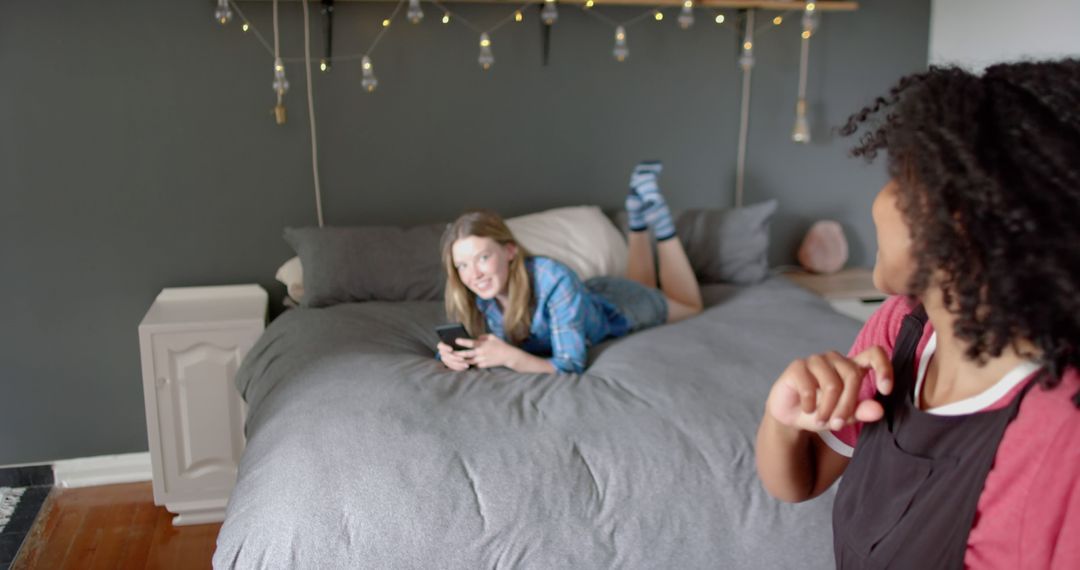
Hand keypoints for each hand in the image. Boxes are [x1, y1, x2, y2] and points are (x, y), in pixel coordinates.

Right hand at [437, 341, 470, 370]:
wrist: (466, 346)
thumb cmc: (463, 340)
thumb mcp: (462, 338)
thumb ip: (457, 340)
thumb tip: (457, 340)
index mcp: (443, 344)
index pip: (440, 346)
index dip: (445, 348)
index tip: (451, 349)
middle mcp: (442, 352)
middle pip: (444, 356)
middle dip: (453, 358)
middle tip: (462, 358)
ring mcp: (446, 359)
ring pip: (449, 363)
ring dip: (458, 364)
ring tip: (466, 364)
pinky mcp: (450, 364)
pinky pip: (453, 367)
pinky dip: (459, 367)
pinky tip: (466, 366)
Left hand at [455, 334, 520, 368]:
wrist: (507, 355)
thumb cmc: (500, 344)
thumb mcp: (492, 336)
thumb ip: (483, 337)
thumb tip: (476, 338)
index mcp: (482, 345)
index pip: (470, 343)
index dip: (463, 342)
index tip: (456, 340)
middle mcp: (481, 353)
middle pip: (467, 354)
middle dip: (458, 354)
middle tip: (451, 353)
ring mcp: (482, 360)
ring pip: (469, 361)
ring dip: (461, 361)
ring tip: (454, 360)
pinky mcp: (483, 365)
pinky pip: (474, 365)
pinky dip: (469, 365)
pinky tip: (462, 364)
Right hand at [766, 347, 892, 431]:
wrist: (790, 416)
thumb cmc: (820, 412)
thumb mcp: (844, 417)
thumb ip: (861, 412)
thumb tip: (879, 410)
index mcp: (852, 367)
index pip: (875, 354)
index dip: (884, 368)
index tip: (886, 390)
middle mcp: (835, 359)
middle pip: (853, 375)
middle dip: (847, 405)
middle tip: (838, 424)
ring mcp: (816, 360)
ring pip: (832, 384)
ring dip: (827, 409)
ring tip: (821, 420)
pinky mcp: (798, 366)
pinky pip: (809, 387)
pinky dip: (810, 405)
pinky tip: (807, 409)